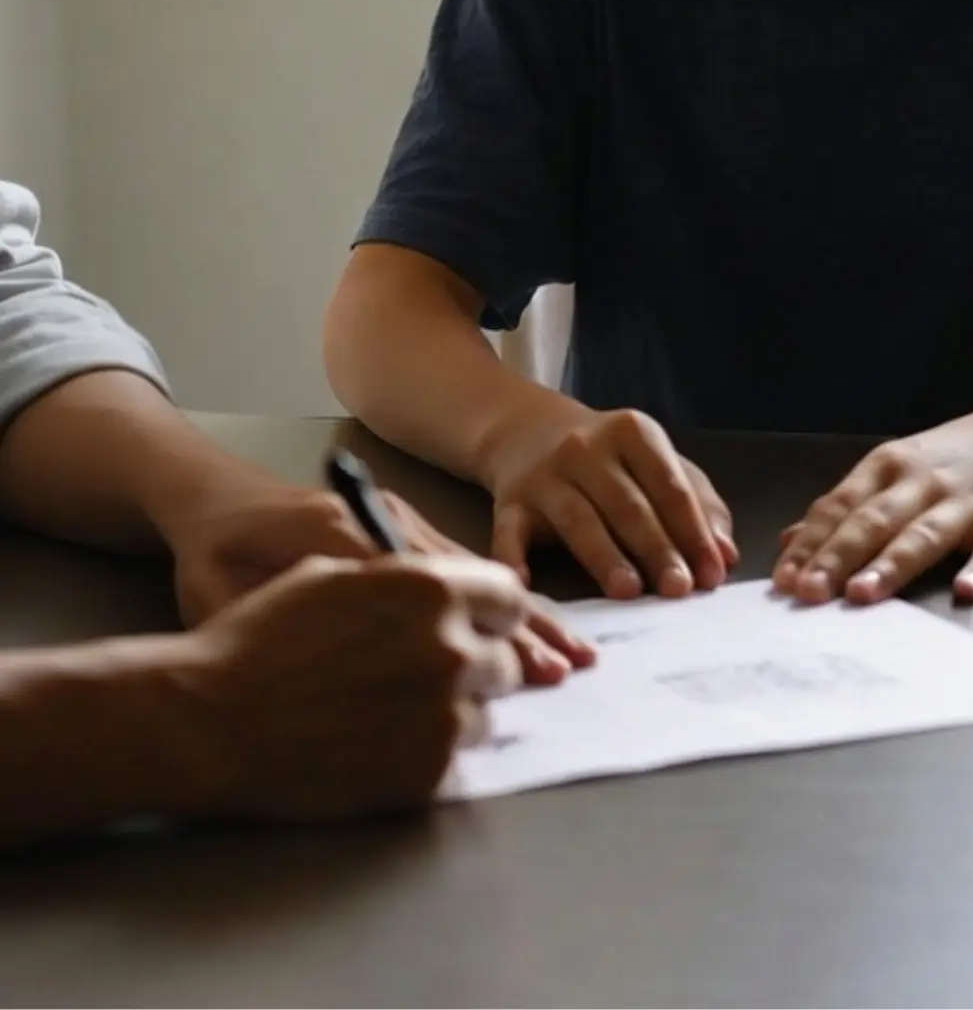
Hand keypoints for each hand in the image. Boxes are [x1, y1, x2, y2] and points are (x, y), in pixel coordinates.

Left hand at [161, 464, 593, 684]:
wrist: (212, 497)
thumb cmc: (213, 552)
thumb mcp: (223, 592)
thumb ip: (280, 620)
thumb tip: (343, 665)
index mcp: (342, 534)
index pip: (428, 588)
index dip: (480, 633)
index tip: (523, 668)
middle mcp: (383, 524)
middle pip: (466, 578)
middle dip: (522, 625)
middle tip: (569, 665)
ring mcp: (395, 523)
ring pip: (471, 570)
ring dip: (521, 611)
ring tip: (567, 646)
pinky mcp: (397, 529)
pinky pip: (457, 562)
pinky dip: (496, 594)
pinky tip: (526, 618)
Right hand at [181, 554, 524, 820]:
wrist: (210, 722)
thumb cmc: (261, 638)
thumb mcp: (333, 578)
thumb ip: (405, 585)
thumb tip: (448, 598)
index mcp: (432, 590)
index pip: (509, 597)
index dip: (494, 610)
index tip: (482, 622)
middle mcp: (452, 650)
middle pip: (504, 659)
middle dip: (476, 662)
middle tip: (427, 670)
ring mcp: (445, 717)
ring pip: (485, 712)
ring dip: (455, 708)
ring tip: (394, 709)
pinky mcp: (428, 773)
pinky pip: (456, 757)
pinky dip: (429, 748)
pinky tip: (379, 740)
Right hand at [484, 406, 737, 598]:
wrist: (527, 430)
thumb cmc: (607, 458)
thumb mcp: (655, 462)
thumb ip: (696, 503)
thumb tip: (726, 556)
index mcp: (632, 433)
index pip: (669, 487)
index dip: (692, 532)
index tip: (711, 575)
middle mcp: (585, 448)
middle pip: (626, 505)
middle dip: (656, 548)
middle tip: (678, 588)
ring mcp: (544, 475)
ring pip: (578, 519)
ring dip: (604, 556)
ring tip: (627, 590)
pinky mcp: (509, 500)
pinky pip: (510, 530)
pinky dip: (513, 555)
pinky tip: (523, 580)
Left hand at [772, 398, 972, 604]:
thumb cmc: (948, 462)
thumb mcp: (890, 473)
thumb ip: (843, 509)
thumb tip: (788, 542)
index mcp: (884, 468)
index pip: (837, 508)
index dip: (808, 544)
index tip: (782, 579)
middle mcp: (920, 482)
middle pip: (871, 522)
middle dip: (835, 557)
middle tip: (807, 593)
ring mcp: (967, 502)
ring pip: (923, 534)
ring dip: (890, 565)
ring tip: (860, 594)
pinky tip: (965, 591)